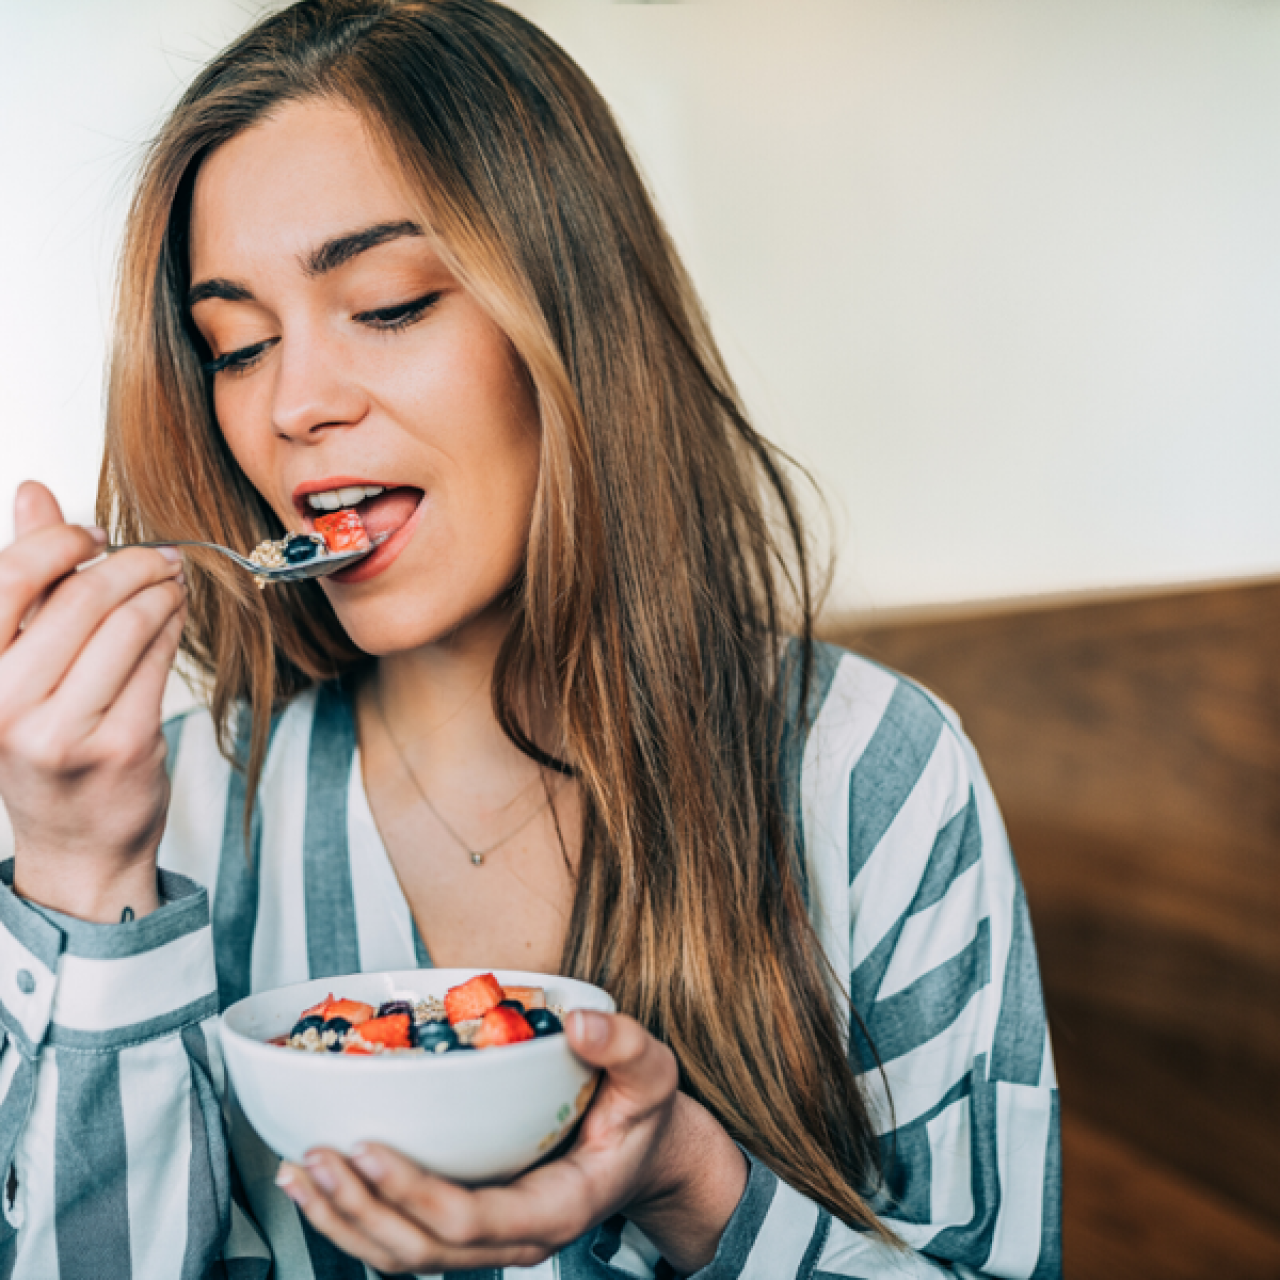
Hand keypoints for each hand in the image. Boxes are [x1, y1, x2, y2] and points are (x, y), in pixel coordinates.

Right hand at [0, 481, 186, 921]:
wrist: (76, 845)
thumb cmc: (44, 744)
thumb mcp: (16, 664)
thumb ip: (27, 580)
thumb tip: (34, 490)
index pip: (10, 576)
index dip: (62, 539)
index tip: (95, 534)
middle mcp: (5, 703)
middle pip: (83, 596)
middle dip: (133, 562)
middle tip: (158, 555)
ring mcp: (64, 730)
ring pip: (130, 623)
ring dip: (162, 589)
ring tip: (172, 581)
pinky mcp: (122, 745)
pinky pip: (159, 659)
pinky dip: (174, 625)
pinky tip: (177, 615)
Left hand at [277, 1010, 749, 1274]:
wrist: (646, 1150)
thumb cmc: (643, 1112)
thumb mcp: (653, 1073)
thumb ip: (625, 1047)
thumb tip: (581, 1023)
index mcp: (554, 1209)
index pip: (469, 1220)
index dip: (410, 1192)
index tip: (364, 1146)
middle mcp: (513, 1240)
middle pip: (419, 1251)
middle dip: (357, 1209)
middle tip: (311, 1158)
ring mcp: (486, 1241)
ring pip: (400, 1256)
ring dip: (342, 1220)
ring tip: (296, 1172)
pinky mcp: (465, 1226)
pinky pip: (402, 1239)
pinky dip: (355, 1216)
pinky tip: (320, 1182)